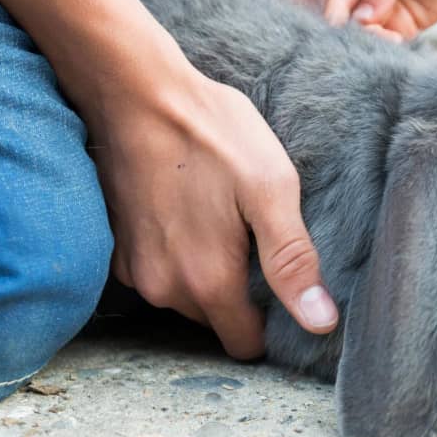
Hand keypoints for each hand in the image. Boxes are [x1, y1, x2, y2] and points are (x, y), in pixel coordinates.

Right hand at [90, 37, 337, 358]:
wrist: (136, 92)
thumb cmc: (213, 134)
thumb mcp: (271, 189)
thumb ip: (293, 262)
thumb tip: (321, 323)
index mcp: (208, 282)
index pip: (245, 345)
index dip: (271, 325)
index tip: (283, 287)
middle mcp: (164, 289)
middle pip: (217, 321)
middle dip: (240, 294)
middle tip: (254, 238)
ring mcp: (133, 271)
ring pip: (187, 298)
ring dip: (208, 272)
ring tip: (224, 221)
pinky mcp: (116, 249)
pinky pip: (160, 273)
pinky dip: (178, 255)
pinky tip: (191, 213)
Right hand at [324, 0, 436, 40]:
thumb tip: (361, 18)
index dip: (335, 17)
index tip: (339, 34)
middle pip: (350, 22)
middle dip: (356, 35)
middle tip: (376, 37)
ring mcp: (388, 10)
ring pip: (370, 36)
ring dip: (375, 44)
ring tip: (394, 40)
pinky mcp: (407, 25)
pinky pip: (392, 43)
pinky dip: (392, 49)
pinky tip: (401, 48)